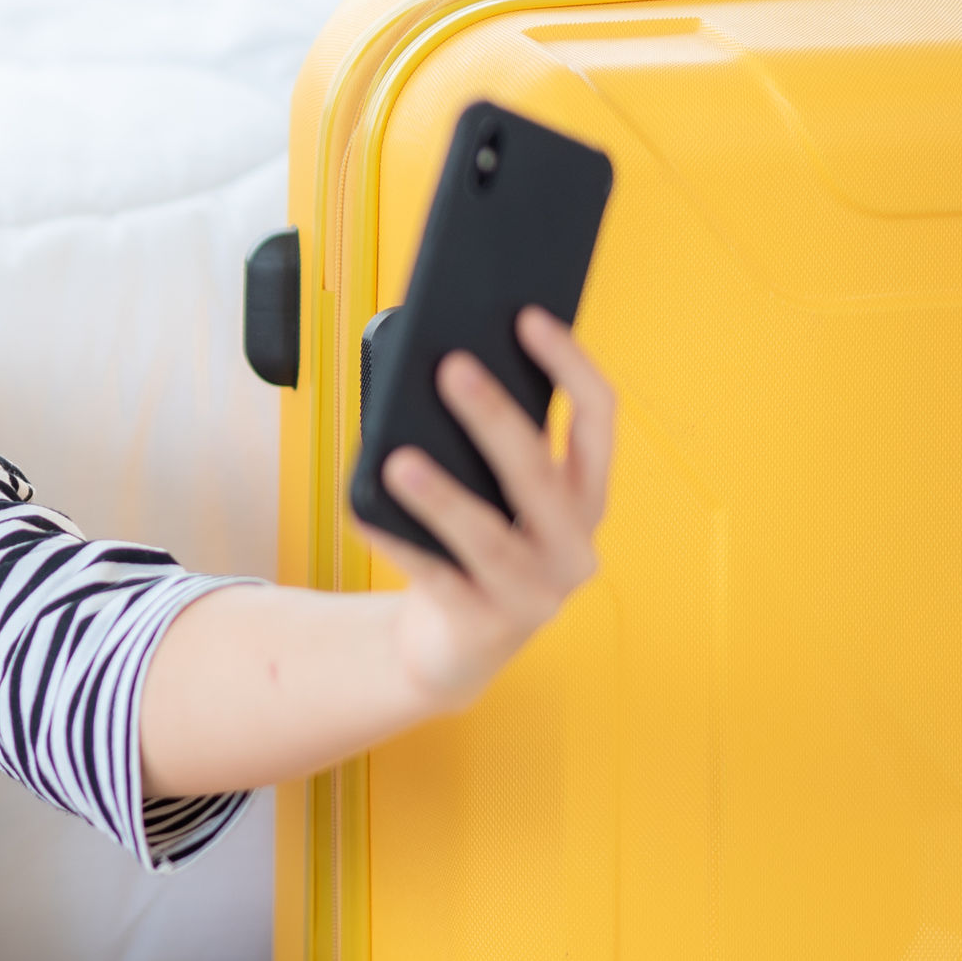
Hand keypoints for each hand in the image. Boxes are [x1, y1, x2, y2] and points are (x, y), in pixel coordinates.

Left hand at [373, 307, 616, 710]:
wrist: (455, 643)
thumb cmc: (471, 544)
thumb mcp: (492, 491)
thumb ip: (485, 441)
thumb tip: (442, 368)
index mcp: (585, 496)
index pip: (597, 417)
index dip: (569, 364)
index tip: (528, 316)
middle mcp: (574, 545)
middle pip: (538, 472)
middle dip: (494, 416)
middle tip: (450, 367)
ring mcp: (536, 593)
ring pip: (489, 537)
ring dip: (444, 496)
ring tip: (399, 459)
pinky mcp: (486, 626)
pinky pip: (435, 577)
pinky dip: (398, 542)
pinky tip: (364, 511)